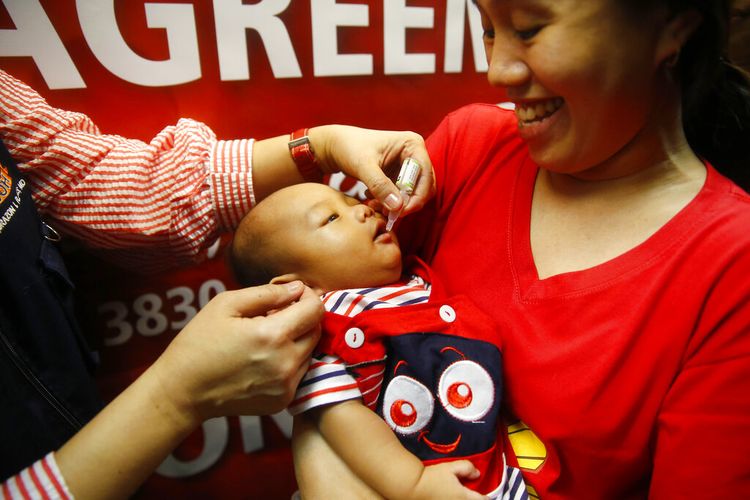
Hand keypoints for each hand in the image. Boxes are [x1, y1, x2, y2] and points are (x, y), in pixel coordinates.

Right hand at [150, 281, 322, 424]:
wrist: (183, 391)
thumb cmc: (199, 342)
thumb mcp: (226, 304)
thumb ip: (268, 293)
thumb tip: (297, 289)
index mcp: (273, 335)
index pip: (315, 309)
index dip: (308, 296)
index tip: (293, 295)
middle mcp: (286, 363)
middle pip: (316, 330)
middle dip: (303, 317)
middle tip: (276, 315)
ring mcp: (286, 386)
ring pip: (309, 352)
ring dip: (296, 340)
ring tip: (265, 338)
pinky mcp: (282, 401)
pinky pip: (299, 372)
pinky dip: (289, 361)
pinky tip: (263, 358)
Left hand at [311, 125, 435, 215]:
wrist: (336, 146)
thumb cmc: (349, 148)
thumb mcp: (363, 166)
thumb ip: (380, 185)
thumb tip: (398, 206)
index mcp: (412, 144)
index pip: (425, 175)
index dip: (417, 196)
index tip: (401, 211)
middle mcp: (415, 154)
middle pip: (424, 186)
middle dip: (407, 202)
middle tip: (388, 214)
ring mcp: (407, 166)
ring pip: (413, 194)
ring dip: (396, 205)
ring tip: (375, 206)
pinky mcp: (399, 176)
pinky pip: (402, 195)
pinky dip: (390, 203)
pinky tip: (372, 200)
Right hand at [411, 461, 487, 499]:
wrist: (413, 487)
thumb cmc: (432, 477)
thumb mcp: (451, 467)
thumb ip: (467, 468)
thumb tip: (477, 474)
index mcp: (464, 497)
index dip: (486, 497)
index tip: (484, 494)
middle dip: (476, 499)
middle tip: (473, 494)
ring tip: (460, 495)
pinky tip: (451, 496)